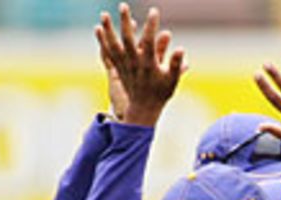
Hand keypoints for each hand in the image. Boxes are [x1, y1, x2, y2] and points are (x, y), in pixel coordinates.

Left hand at [94, 3, 185, 126]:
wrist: (144, 108)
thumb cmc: (161, 93)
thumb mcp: (172, 80)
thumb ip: (176, 65)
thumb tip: (181, 49)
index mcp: (148, 64)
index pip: (149, 40)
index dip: (151, 25)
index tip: (154, 11)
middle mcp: (133, 63)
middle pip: (127, 38)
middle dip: (125, 21)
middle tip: (123, 5)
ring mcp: (123, 65)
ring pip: (113, 44)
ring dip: (108, 29)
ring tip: (104, 14)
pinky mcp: (118, 67)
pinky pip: (108, 51)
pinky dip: (102, 40)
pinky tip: (98, 28)